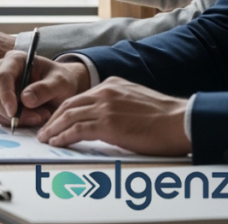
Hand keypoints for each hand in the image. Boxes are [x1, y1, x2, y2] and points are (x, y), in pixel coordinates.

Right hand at [0, 51, 90, 127]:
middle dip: (13, 112)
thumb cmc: (60, 80)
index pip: (2, 77)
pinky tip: (33, 118)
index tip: (14, 112)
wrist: (61, 88)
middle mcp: (1, 71)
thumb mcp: (60, 82)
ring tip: (42, 116)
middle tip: (38, 118)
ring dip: (17, 119)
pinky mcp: (0, 102)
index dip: (6, 95)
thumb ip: (45, 89)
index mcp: (14, 60)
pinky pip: (0, 117)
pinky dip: (16, 122)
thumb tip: (26, 100)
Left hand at [37, 77, 191, 156]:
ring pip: (69, 116)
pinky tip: (58, 143)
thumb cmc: (165, 118)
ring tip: (46, 139)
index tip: (55, 121)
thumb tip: (103, 120)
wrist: (182, 122)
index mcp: (111, 85)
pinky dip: (64, 137)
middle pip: (68, 105)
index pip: (78, 97)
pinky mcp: (108, 123)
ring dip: (54, 129)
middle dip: (53, 119)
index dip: (63, 110)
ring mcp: (105, 107)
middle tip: (44, 131)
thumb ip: (115, 105)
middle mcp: (105, 92)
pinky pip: (77, 129)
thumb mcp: (134, 101)